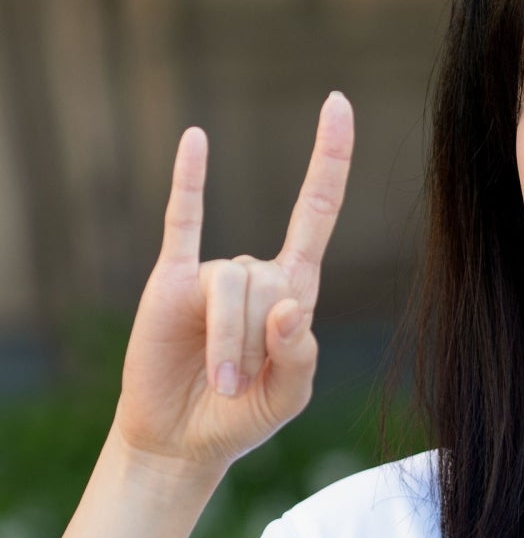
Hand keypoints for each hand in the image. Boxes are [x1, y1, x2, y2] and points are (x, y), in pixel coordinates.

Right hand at [114, 92, 353, 471]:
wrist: (183, 434)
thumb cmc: (243, 414)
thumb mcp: (287, 396)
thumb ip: (299, 355)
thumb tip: (290, 306)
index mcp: (295, 288)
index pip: (318, 209)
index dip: (331, 158)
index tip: (338, 103)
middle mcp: (257, 271)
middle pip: (268, 280)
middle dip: (254, 343)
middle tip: (237, 387)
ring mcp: (214, 272)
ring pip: (230, 286)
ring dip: (226, 343)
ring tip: (220, 381)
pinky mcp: (173, 278)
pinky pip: (183, 221)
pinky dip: (188, 181)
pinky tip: (194, 139)